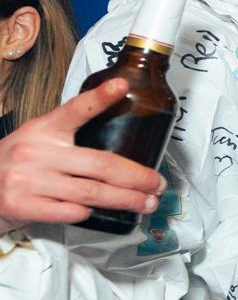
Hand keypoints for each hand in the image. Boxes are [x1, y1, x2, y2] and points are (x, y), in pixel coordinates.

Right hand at [0, 80, 165, 233]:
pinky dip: (88, 213)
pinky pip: (70, 211)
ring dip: (126, 200)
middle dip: (137, 177)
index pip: (73, 110)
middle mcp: (35, 152)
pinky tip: (99, 213)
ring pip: (92, 192)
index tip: (122, 86)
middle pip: (101, 164)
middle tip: (158, 184)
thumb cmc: (17, 164)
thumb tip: (118, 145)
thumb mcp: (38, 139)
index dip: (99, 97)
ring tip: (147, 203)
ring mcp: (28, 179)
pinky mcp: (22, 205)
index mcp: (42, 130)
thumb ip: (68, 137)